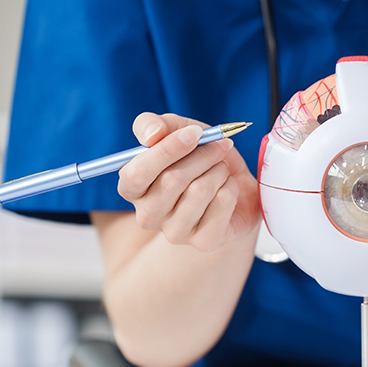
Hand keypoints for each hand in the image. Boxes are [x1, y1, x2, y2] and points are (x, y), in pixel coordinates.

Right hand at [117, 113, 260, 251]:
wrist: (235, 188)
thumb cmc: (199, 159)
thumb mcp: (178, 131)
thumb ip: (154, 125)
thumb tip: (152, 134)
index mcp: (132, 188)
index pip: (136, 173)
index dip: (167, 150)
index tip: (194, 133)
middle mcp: (147, 215)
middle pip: (171, 180)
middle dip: (203, 155)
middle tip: (220, 146)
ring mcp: (174, 232)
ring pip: (200, 190)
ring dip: (218, 171)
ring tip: (221, 170)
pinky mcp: (203, 241)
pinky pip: (222, 203)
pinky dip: (231, 187)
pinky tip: (227, 189)